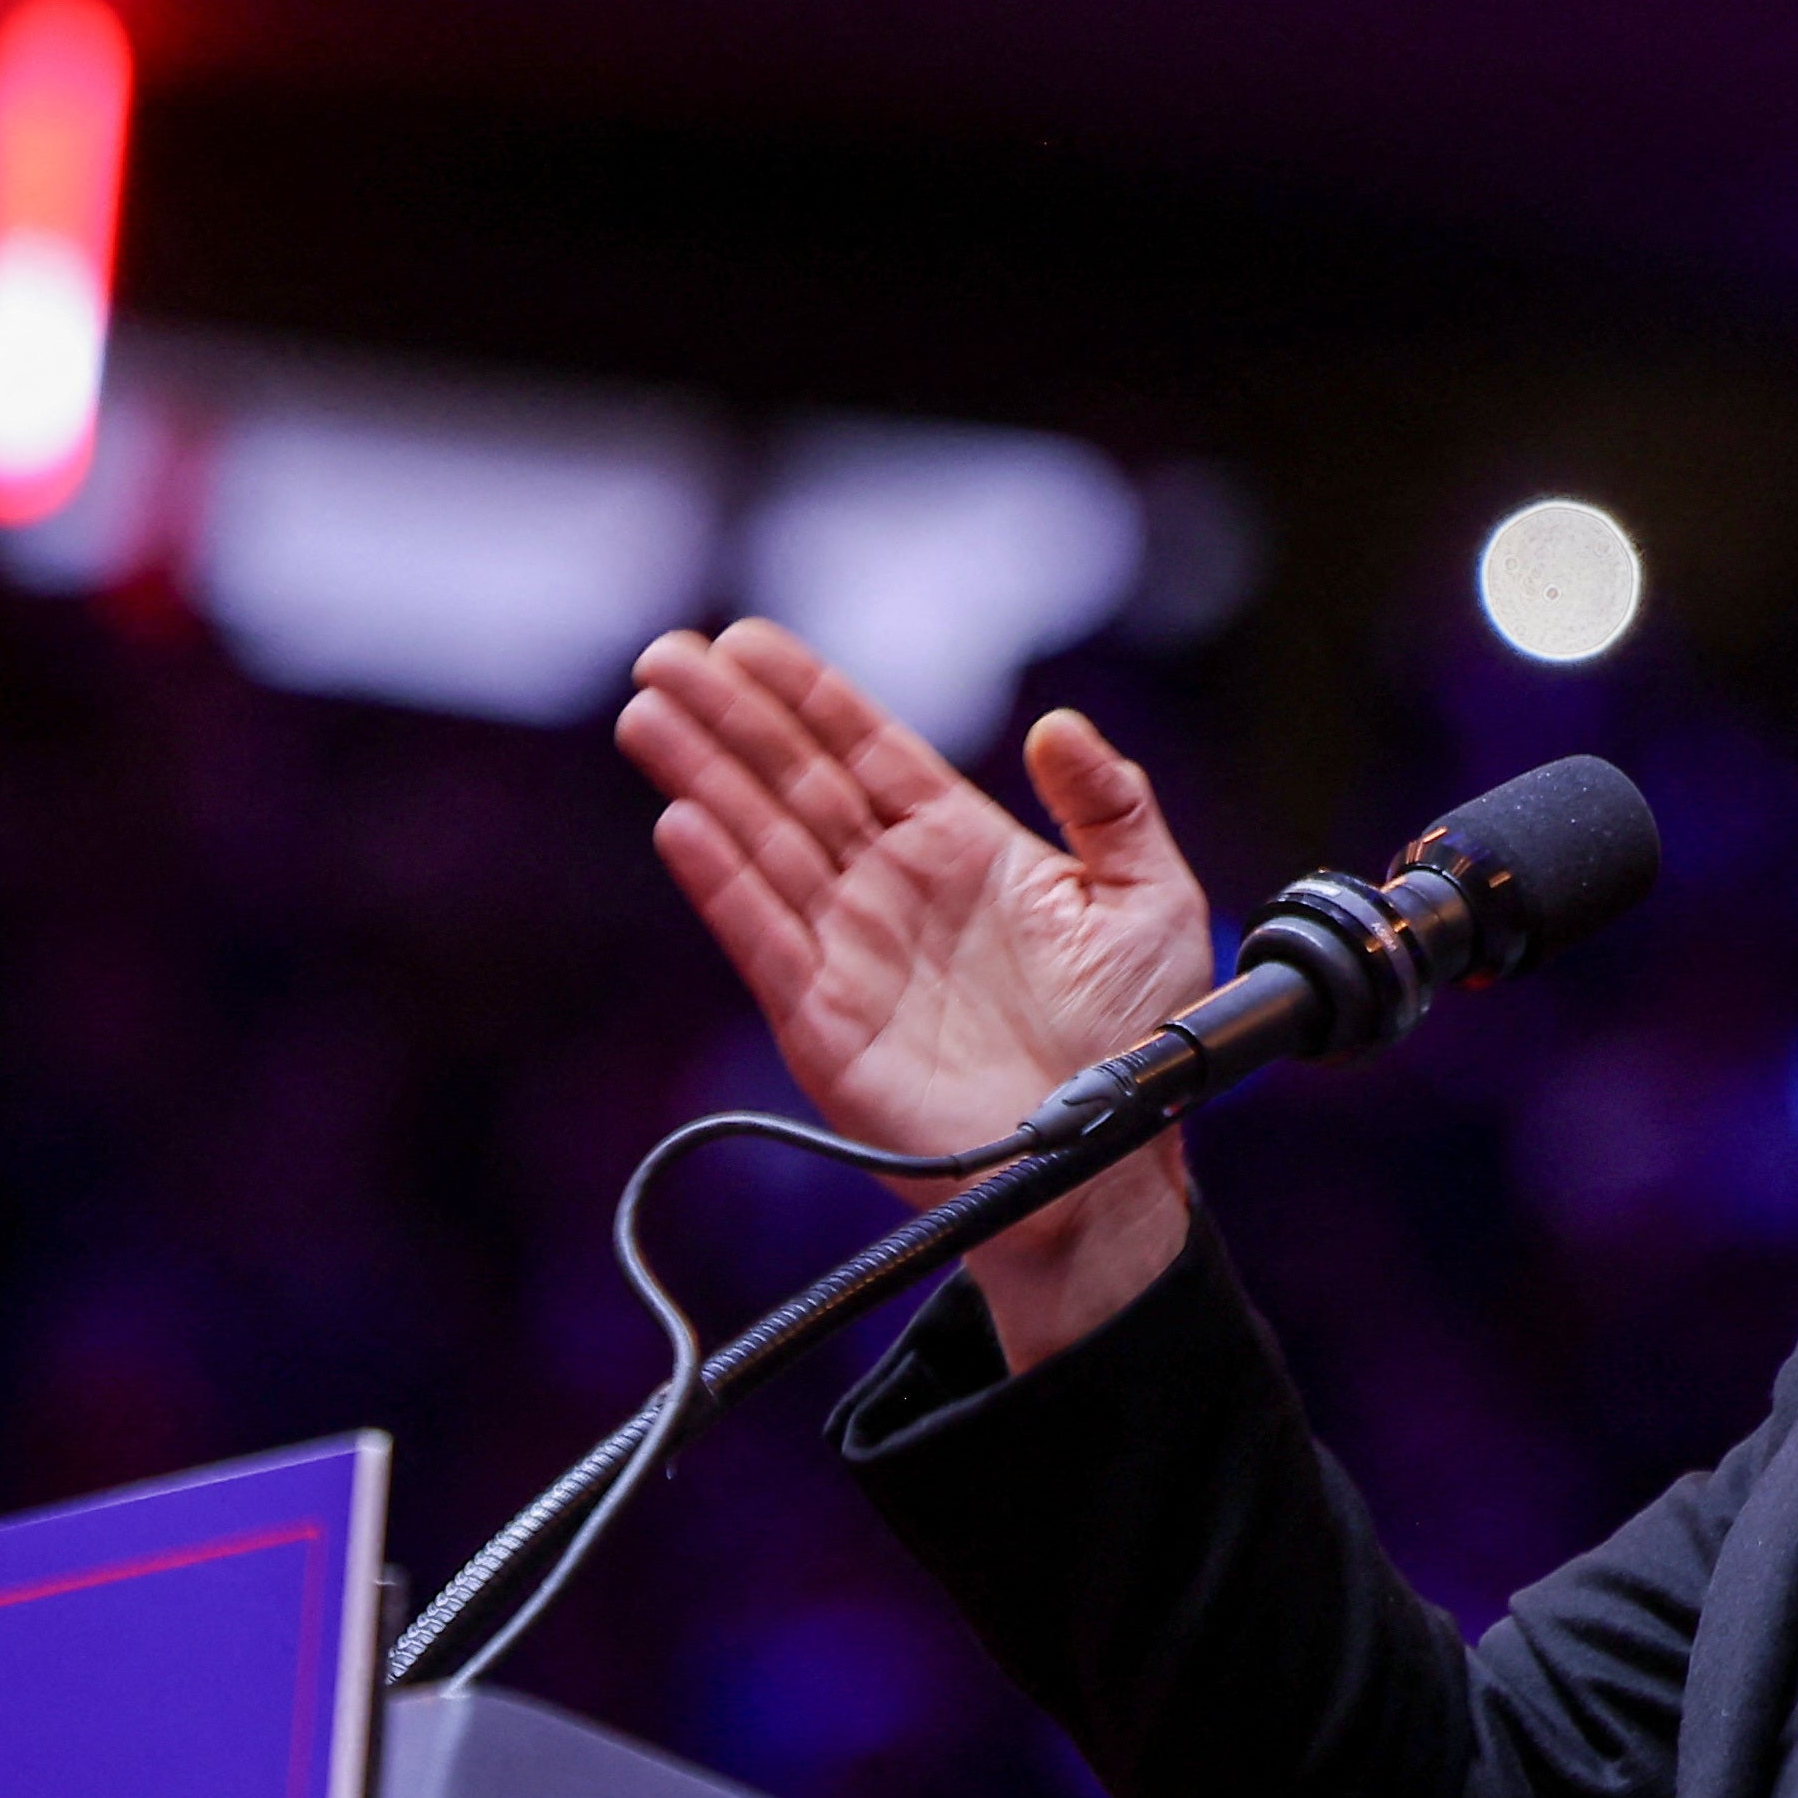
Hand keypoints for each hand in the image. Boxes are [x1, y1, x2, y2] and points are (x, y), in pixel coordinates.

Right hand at [616, 620, 1207, 1366]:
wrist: (1111, 1156)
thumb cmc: (1138, 1036)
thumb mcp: (1150, 900)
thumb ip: (1109, 807)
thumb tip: (1058, 725)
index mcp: (961, 847)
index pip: (867, 750)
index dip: (806, 695)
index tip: (747, 641)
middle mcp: (894, 890)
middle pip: (795, 784)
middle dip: (729, 720)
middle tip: (664, 657)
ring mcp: (853, 953)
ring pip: (763, 847)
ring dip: (703, 782)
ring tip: (648, 718)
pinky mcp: (827, 1024)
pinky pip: (766, 941)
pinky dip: (723, 885)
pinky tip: (683, 825)